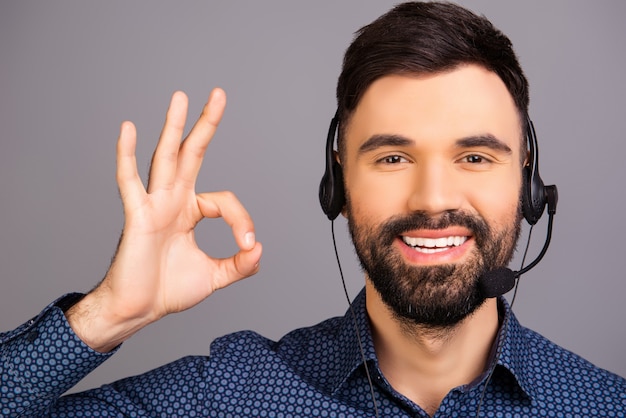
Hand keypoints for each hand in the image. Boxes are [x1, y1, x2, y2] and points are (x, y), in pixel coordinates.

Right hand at [67, 89, 261, 351]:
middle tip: (219, 94)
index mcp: (191, 211)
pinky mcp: (137, 216)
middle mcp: (173, 201)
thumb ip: (240, 265)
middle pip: (192, 154)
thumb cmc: (168, 290)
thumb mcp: (215, 276)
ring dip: (173, 127)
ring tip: (180, 96)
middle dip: (206, 124)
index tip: (249, 245)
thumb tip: (259, 249)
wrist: (139, 310)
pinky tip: (128, 128)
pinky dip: (126, 155)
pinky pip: (130, 182)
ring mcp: (154, 205)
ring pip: (166, 158)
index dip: (243, 220)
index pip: (225, 201)